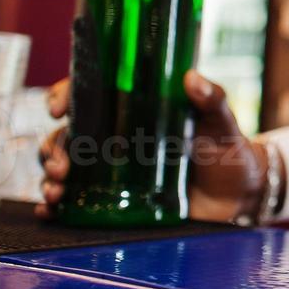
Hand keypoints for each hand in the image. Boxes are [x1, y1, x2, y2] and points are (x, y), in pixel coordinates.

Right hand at [37, 70, 270, 223]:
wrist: (240, 195)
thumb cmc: (227, 150)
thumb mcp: (221, 123)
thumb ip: (211, 101)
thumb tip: (192, 78)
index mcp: (136, 110)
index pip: (89, 93)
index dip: (65, 95)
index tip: (58, 107)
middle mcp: (117, 138)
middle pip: (68, 134)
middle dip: (54, 147)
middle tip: (62, 166)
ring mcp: (113, 171)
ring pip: (65, 167)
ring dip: (49, 176)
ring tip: (57, 189)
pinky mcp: (116, 202)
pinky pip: (75, 203)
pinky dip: (54, 206)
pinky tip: (48, 210)